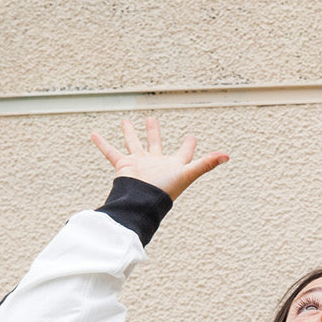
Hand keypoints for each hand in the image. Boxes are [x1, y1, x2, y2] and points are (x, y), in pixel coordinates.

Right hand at [91, 117, 228, 200]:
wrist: (142, 202)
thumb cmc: (165, 191)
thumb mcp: (188, 173)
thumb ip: (206, 164)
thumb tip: (228, 155)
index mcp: (173, 165)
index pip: (183, 153)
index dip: (188, 145)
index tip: (191, 136)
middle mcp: (156, 164)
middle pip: (154, 144)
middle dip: (154, 132)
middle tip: (152, 118)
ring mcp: (139, 164)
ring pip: (133, 144)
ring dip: (129, 133)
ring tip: (125, 120)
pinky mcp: (125, 165)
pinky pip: (111, 152)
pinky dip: (102, 144)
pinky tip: (94, 134)